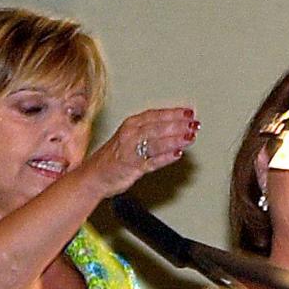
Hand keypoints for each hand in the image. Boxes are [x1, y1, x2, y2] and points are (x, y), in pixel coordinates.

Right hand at [79, 107, 198, 196]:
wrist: (93, 176)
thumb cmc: (115, 156)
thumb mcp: (131, 136)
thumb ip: (153, 131)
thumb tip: (179, 127)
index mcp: (131, 124)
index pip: (155, 115)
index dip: (174, 113)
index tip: (190, 112)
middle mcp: (130, 135)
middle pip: (157, 127)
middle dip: (178, 125)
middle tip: (194, 124)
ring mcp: (130, 151)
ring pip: (156, 142)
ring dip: (175, 140)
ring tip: (190, 137)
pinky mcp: (131, 167)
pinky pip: (151, 162)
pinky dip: (165, 158)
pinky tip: (177, 155)